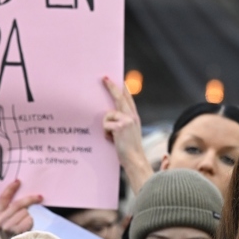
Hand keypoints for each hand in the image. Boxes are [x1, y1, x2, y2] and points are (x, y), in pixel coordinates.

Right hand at [0, 179, 42, 238]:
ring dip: (29, 216)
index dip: (10, 189)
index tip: (18, 181)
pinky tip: (28, 229)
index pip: (2, 199)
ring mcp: (6, 227)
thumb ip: (12, 210)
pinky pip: (28, 219)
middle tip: (40, 196)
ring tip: (27, 224)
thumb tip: (25, 195)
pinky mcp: (15, 232)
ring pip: (24, 212)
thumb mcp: (9, 222)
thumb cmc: (15, 234)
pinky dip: (31, 222)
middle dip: (30, 200)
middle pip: (17, 204)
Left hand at [102, 76, 153, 194]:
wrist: (134, 160)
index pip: (128, 99)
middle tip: (104, 78)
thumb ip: (120, 123)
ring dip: (106, 127)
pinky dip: (105, 134)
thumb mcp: (127, 134)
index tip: (120, 80)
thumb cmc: (128, 150)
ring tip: (112, 138)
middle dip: (111, 86)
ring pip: (107, 115)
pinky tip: (112, 141)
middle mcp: (132, 116)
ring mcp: (127, 120)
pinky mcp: (120, 125)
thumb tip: (107, 115)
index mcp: (133, 118)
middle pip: (119, 97)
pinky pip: (105, 125)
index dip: (124, 89)